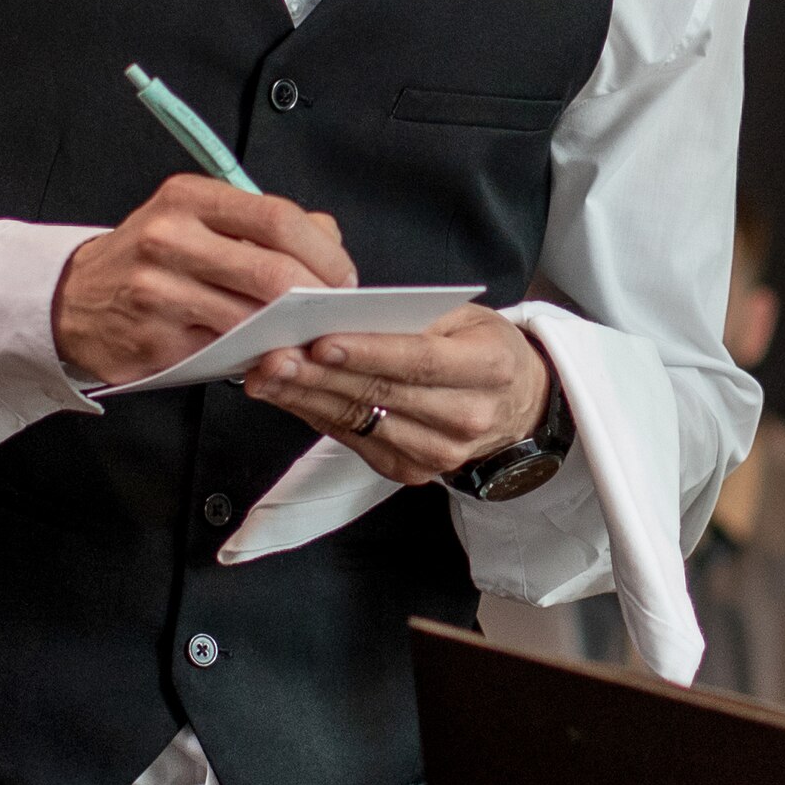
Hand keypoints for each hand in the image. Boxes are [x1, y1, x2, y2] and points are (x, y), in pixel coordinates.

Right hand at [52, 177, 354, 388]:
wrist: (75, 299)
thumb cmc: (151, 259)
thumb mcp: (198, 220)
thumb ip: (263, 225)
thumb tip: (328, 239)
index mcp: (190, 197)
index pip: (278, 218)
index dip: (324, 253)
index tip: (343, 276)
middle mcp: (170, 237)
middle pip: (273, 271)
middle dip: (316, 298)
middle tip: (331, 312)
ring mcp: (158, 290)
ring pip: (253, 318)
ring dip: (288, 332)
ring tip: (300, 332)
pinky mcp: (154, 339)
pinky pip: (225, 352)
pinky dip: (254, 354)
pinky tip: (260, 350)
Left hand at [247, 302, 551, 487]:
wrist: (519, 408)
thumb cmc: (484, 350)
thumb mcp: (468, 319)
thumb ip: (415, 317)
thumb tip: (343, 313)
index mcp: (489, 367)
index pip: (419, 360)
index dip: (368, 352)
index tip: (320, 340)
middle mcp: (468, 416)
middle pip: (382, 395)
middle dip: (320, 376)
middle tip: (273, 356)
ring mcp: (440, 453)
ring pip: (361, 423)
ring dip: (307, 399)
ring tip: (266, 376)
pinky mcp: (413, 472)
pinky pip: (354, 442)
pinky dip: (316, 416)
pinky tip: (288, 396)